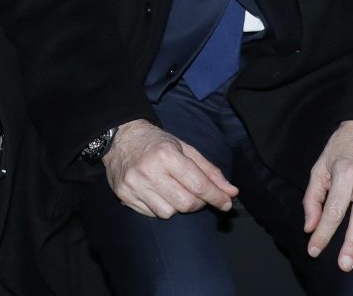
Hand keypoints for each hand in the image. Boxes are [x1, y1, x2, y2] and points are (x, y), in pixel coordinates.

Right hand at [103, 119, 238, 217]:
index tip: (227, 204)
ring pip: (168, 213)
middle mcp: (149, 171)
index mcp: (167, 155)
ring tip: (173, 190)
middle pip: (185, 203)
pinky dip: (161, 207)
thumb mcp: (186, 149)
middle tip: (197, 195)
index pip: (198, 185)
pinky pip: (151, 214)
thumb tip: (231, 192)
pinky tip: (158, 193)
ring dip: (177, 206)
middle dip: (198, 203)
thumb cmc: (158, 143)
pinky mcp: (124, 195)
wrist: (121, 137)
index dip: (216, 197)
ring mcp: (134, 185)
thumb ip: (209, 171)